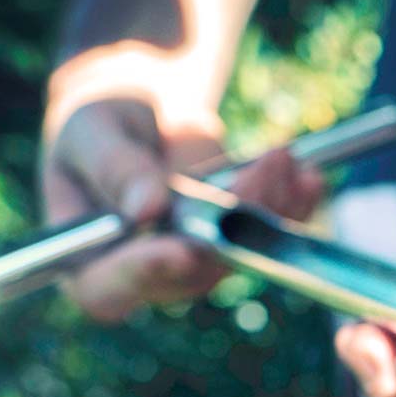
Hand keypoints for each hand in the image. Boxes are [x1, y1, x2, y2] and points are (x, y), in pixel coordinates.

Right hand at [41, 98, 323, 320]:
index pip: (110, 289)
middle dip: (233, 220)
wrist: (143, 107)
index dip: (147, 274)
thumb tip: (146, 210)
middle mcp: (145, 274)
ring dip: (271, 208)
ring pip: (240, 252)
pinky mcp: (234, 243)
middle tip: (262, 168)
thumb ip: (115, 167)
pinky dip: (294, 205)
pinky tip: (309, 177)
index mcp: (87, 260)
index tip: (184, 249)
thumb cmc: (99, 121)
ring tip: (283, 157)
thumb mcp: (93, 131)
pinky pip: (269, 234)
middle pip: (193, 271)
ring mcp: (195, 263)